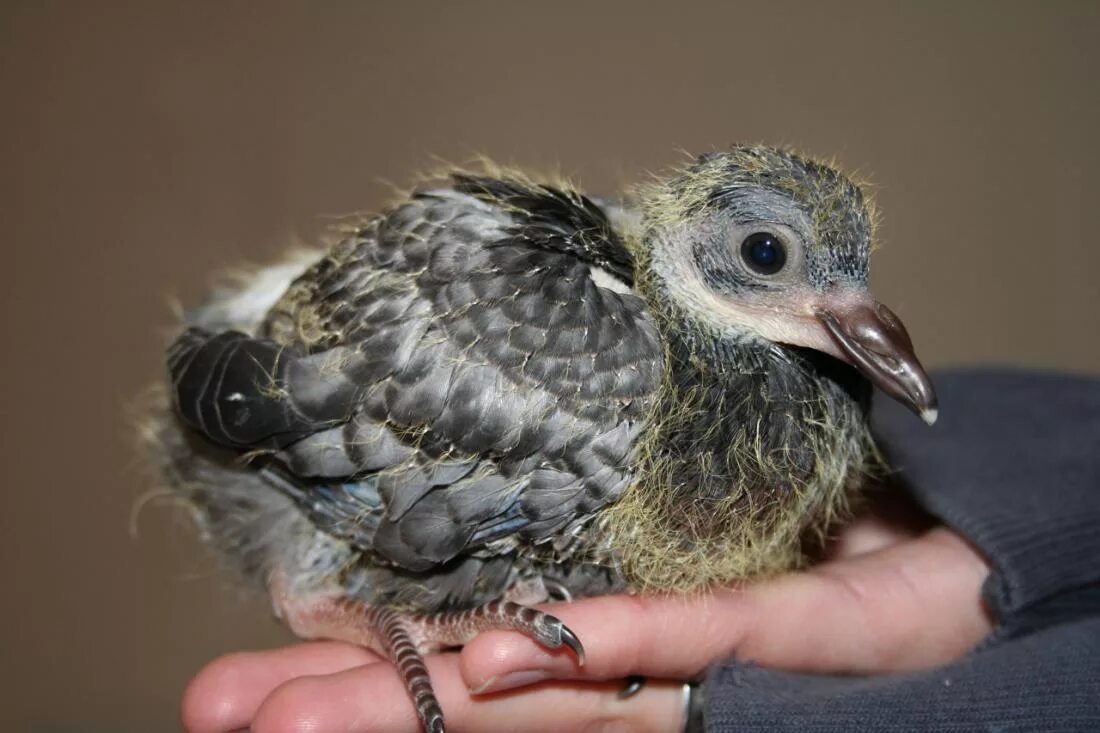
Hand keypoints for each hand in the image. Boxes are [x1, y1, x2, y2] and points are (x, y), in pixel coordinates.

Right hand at [182, 491, 992, 732]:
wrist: (952, 553)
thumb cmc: (814, 524)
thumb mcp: (677, 507)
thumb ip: (594, 520)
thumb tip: (500, 507)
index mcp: (607, 624)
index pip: (468, 644)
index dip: (369, 657)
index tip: (264, 660)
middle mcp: (635, 664)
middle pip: (480, 689)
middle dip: (355, 702)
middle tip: (226, 713)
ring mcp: (701, 663)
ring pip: (551, 694)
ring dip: (426, 701)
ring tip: (300, 719)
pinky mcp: (782, 642)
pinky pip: (687, 642)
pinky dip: (603, 646)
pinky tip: (500, 663)